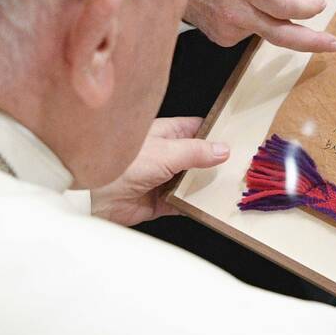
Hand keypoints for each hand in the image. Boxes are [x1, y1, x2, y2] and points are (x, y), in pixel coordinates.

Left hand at [88, 117, 229, 225]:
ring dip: (205, 185)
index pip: (196, 128)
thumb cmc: (123, 164)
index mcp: (164, 133)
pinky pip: (182, 203)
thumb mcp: (166, 152)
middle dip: (214, 162)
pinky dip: (194, 206)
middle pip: (196, 157)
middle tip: (239, 164)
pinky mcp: (158, 202)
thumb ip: (196, 151)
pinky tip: (209, 206)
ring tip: (230, 186)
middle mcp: (164, 155)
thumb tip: (223, 149)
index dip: (215, 132)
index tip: (236, 137)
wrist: (96, 196)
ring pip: (191, 180)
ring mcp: (161, 179)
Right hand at [184, 0, 335, 52]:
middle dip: (312, 42)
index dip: (308, 8)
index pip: (286, 6)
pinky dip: (255, 18)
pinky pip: (251, 31)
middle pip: (282, 34)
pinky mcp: (223, 38)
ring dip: (275, 18)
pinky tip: (239, 3)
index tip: (320, 4)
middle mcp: (237, 12)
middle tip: (333, 44)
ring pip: (267, 30)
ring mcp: (228, 29)